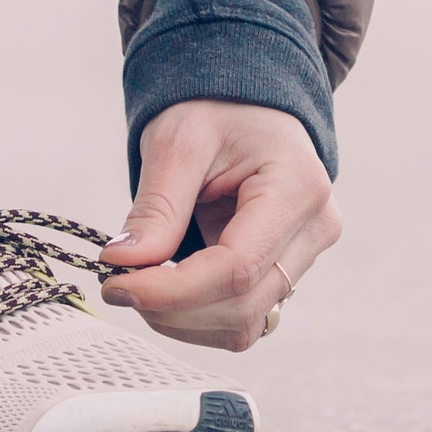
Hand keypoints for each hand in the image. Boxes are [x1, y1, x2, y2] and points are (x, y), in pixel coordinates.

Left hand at [97, 100, 338, 351]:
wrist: (246, 105)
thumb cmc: (217, 109)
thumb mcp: (177, 141)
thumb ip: (156, 208)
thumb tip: (123, 265)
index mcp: (297, 188)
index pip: (237, 268)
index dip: (172, 291)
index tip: (116, 285)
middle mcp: (314, 229)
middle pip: (242, 307)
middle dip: (171, 308)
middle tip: (118, 284)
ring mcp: (306, 257)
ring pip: (244, 326)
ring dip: (182, 319)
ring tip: (143, 280)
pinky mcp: (287, 273)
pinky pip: (244, 321)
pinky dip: (197, 317)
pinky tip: (170, 287)